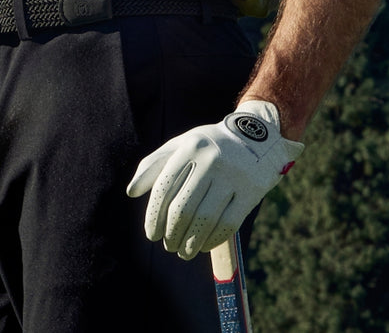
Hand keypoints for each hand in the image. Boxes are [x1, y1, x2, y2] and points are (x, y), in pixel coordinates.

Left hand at [126, 100, 302, 259]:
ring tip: (183, 251)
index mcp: (190, 147)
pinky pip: (228, 224)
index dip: (153, 216)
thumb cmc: (210, 146)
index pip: (164, 188)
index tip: (151, 234)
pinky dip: (212, 241)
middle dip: (171, 233)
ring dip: (190, 243)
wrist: (257, 136)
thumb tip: (131, 192)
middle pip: (183, 208)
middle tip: (168, 245)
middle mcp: (210, 160)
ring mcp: (232, 175)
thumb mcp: (182, 145)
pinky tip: (203, 246)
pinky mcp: (250, 191)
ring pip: (205, 219)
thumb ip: (154, 165)